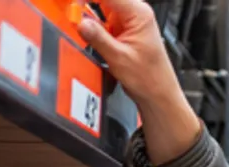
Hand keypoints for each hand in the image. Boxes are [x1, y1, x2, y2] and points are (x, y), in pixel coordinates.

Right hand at [78, 0, 200, 163]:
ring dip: (88, 15)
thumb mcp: (118, 57)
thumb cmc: (149, 79)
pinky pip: (103, 21)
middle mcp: (136, 13)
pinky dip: (93, 25)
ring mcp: (129, 22)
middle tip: (70, 13)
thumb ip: (97, 37)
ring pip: (100, 8)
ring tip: (75, 22)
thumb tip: (80, 21)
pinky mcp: (123, 31)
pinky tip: (86, 32)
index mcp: (138, 14)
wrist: (158, 95)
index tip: (70, 4)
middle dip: (85, 5)